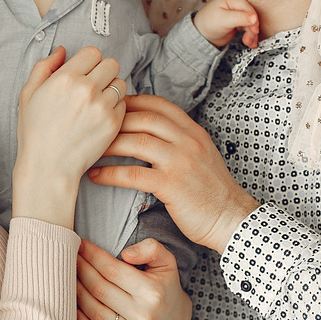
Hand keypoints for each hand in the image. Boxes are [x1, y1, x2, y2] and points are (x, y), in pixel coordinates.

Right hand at [12, 46, 126, 228]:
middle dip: (103, 72)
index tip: (84, 72)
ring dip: (112, 89)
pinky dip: (116, 107)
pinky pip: (124, 104)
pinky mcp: (113, 123)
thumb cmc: (35, 132)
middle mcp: (86, 89)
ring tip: (97, 102)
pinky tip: (100, 116)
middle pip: (111, 64)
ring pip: (121, 83)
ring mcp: (102, 107)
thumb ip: (44, 67)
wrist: (48, 166)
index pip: (93, 52)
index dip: (89, 61)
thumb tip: (63, 50)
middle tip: (93, 86)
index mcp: (65, 78)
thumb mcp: (28, 94)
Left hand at [76, 237, 190, 319]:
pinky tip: (73, 307)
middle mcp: (145, 317)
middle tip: (70, 258)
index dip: (93, 256)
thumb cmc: (166, 286)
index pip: (112, 270)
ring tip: (69, 278)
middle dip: (81, 271)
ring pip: (95, 313)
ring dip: (77, 294)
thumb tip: (125, 254)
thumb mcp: (166, 261)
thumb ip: (150, 248)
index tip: (80, 245)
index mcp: (153, 292)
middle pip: (100, 290)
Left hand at [87, 94, 256, 252]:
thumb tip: (151, 132)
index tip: (111, 107)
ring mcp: (180, 161)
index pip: (159, 105)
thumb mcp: (202, 155)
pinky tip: (96, 176)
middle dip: (114, 121)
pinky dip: (110, 174)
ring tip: (89, 150)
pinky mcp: (171, 185)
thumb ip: (180, 140)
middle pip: (143, 118)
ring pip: (136, 142)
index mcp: (194, 131)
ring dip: (108, 145)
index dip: (132, 101)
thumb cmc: (212, 191)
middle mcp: (188, 141)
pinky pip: (133, 174)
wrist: (231, 217)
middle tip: (92, 127)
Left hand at [193, 0, 259, 49]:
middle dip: (252, 28)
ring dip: (252, 33)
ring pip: (251, 22)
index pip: (247, 7)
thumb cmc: (208, 24)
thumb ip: (239, 18)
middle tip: (249, 39)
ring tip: (249, 43)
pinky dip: (250, 35)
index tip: (254, 31)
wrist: (202, 35)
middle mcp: (235, 4)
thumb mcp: (223, 20)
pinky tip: (249, 42)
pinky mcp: (238, 21)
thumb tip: (254, 17)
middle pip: (251, 14)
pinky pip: (248, 27)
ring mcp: (237, 13)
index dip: (253, 19)